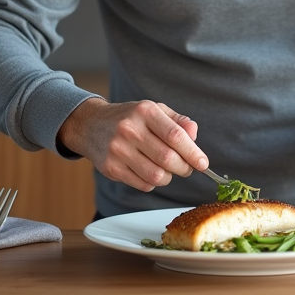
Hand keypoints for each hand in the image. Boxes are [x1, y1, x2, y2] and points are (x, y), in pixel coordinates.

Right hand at [57, 98, 208, 191]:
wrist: (90, 125)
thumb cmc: (130, 118)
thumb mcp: (154, 110)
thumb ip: (178, 122)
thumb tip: (195, 136)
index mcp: (145, 111)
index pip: (175, 136)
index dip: (193, 153)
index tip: (203, 164)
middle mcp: (130, 129)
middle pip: (168, 158)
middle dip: (184, 168)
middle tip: (188, 168)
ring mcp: (118, 150)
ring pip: (156, 175)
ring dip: (169, 177)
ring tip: (168, 169)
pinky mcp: (111, 168)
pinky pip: (143, 184)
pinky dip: (153, 182)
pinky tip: (150, 171)